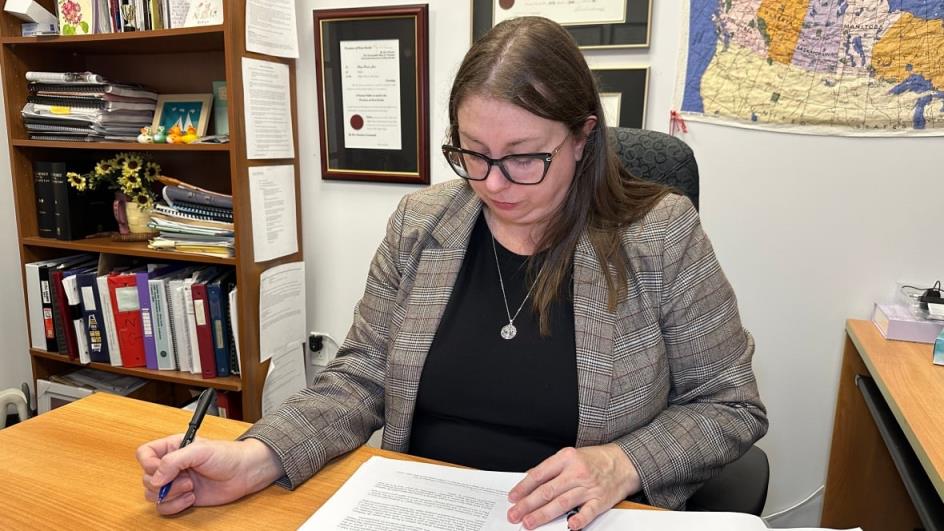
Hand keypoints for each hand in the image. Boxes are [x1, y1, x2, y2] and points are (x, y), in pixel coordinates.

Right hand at [136, 435, 282, 514]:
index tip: (161, 470)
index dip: (148, 464)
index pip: (144, 454)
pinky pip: (164, 507)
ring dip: (170, 495)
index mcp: (172, 447)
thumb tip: (155, 479)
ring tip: (190, 488)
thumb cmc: (227, 456)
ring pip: (152, 495)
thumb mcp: (200, 451)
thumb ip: (173, 461)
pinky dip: (175, 506)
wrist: (244, 473)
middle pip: (146, 478)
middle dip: (164, 483)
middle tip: (185, 479)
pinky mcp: (181, 497)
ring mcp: (175, 482)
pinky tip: (191, 498)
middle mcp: (171, 465)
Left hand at [507, 445, 640, 529]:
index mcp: (566, 458)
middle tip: (515, 514)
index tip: (513, 497)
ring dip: (543, 514)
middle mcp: (576, 472)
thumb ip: (551, 468)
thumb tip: (530, 479)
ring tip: (530, 522)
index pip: (539, 474)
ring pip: (562, 502)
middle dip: (528, 504)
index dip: (524, 487)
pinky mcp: (601, 500)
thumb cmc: (595, 459)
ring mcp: (589, 487)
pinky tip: (569, 525)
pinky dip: (579, 519)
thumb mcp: (571, 456)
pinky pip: (588, 511)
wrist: (624, 462)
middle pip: (547, 491)